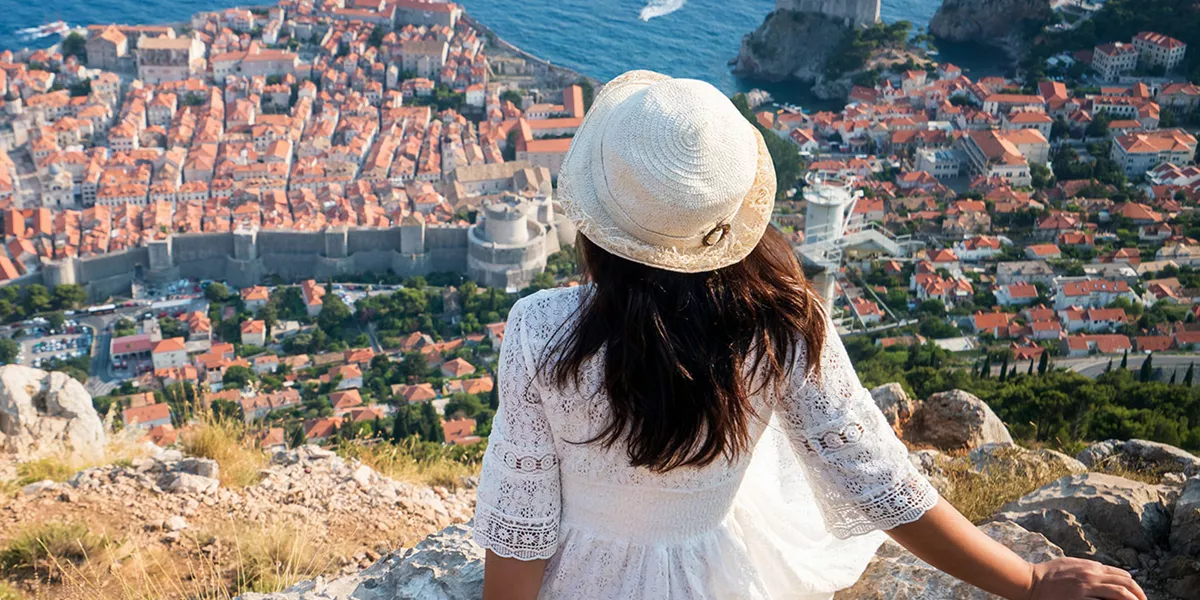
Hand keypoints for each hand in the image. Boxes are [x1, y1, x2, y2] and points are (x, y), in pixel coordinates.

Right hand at [1027, 557, 1146, 599]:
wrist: (1030, 582)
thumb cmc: (1048, 573)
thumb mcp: (1070, 563)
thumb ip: (1088, 567)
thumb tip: (1104, 571)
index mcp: (1091, 567)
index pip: (1122, 575)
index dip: (1134, 587)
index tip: (1138, 596)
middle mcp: (1091, 576)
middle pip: (1125, 584)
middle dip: (1139, 596)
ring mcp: (1086, 588)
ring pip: (1119, 594)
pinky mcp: (1078, 599)